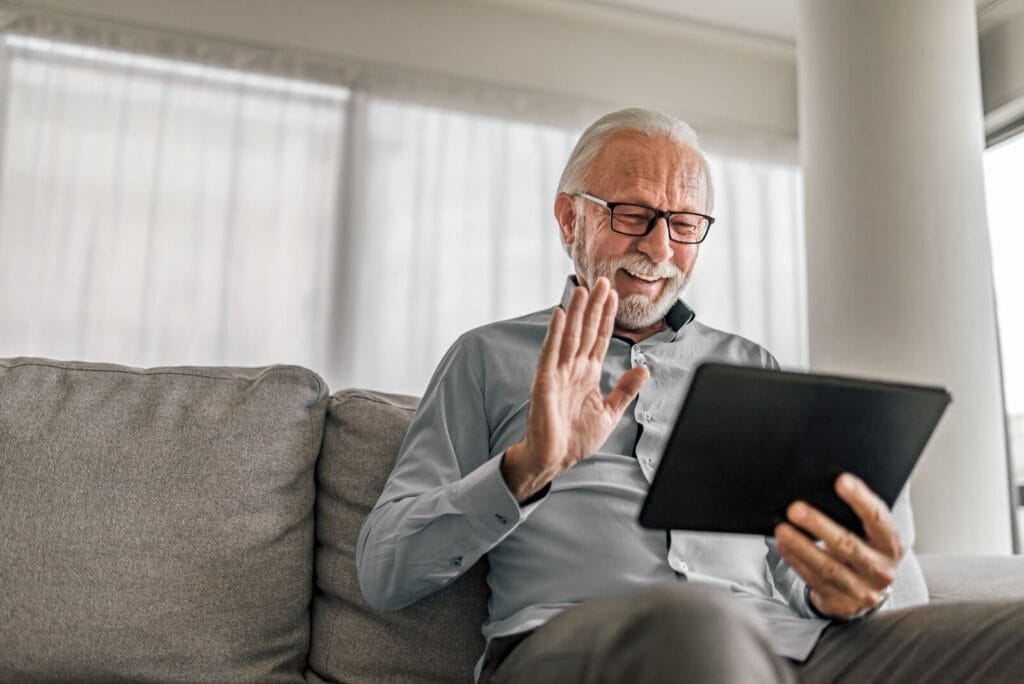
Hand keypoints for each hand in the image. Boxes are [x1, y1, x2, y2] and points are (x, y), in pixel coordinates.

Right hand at [501, 277, 649, 501]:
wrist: (554, 460)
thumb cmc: (575, 438)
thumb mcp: (609, 413)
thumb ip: (625, 390)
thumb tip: (643, 369)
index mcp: (588, 374)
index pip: (600, 338)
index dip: (607, 316)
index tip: (615, 294)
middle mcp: (573, 368)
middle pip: (586, 330)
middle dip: (595, 306)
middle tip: (603, 280)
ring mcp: (558, 373)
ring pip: (571, 336)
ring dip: (578, 312)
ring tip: (584, 289)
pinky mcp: (545, 382)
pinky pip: (551, 353)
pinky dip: (556, 333)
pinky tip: (561, 314)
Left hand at [774, 473, 903, 618]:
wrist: (867, 592)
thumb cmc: (864, 550)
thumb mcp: (869, 534)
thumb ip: (857, 514)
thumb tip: (828, 484)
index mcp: (891, 544)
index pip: (878, 519)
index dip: (860, 499)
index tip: (841, 481)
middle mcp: (881, 569)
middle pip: (848, 545)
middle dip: (819, 525)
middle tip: (795, 508)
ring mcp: (861, 589)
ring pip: (828, 567)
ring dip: (801, 546)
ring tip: (782, 529)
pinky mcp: (840, 602)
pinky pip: (814, 579)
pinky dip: (796, 561)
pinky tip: (783, 546)